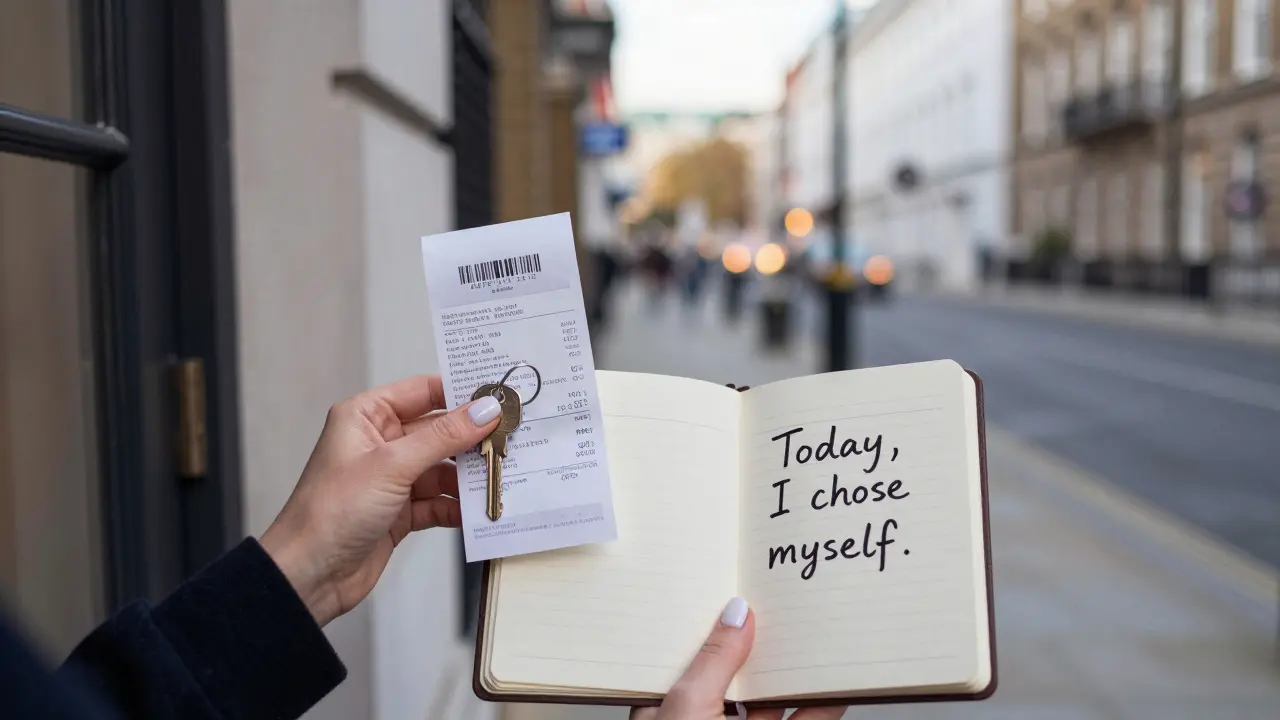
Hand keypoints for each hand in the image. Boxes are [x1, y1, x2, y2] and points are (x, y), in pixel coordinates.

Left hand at [260, 375, 501, 625]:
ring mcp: (391, 478)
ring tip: (499, 478)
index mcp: (367, 416)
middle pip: (439, 431)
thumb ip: (443, 437)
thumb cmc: (329, 512)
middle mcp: (379, 443)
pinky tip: (478, 511)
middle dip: (472, 438)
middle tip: (510, 439)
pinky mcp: (400, 511)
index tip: (500, 395)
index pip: (424, 391)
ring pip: (443, 468)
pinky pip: (439, 500)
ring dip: (468, 476)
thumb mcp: (392, 465)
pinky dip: (458, 506)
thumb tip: (484, 410)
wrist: (309, 576)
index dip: (462, 392)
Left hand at [631, 599, 846, 719]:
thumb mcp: (688, 709)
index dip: (708, 618)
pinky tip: (835, 686)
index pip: (686, 650)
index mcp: (664, 708)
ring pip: (770, 699)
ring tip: (818, 633)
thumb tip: (736, 614)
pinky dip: (818, 707)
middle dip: (760, 639)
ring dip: (795, 670)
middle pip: (734, 670)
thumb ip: (714, 662)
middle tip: (784, 599)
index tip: (734, 582)